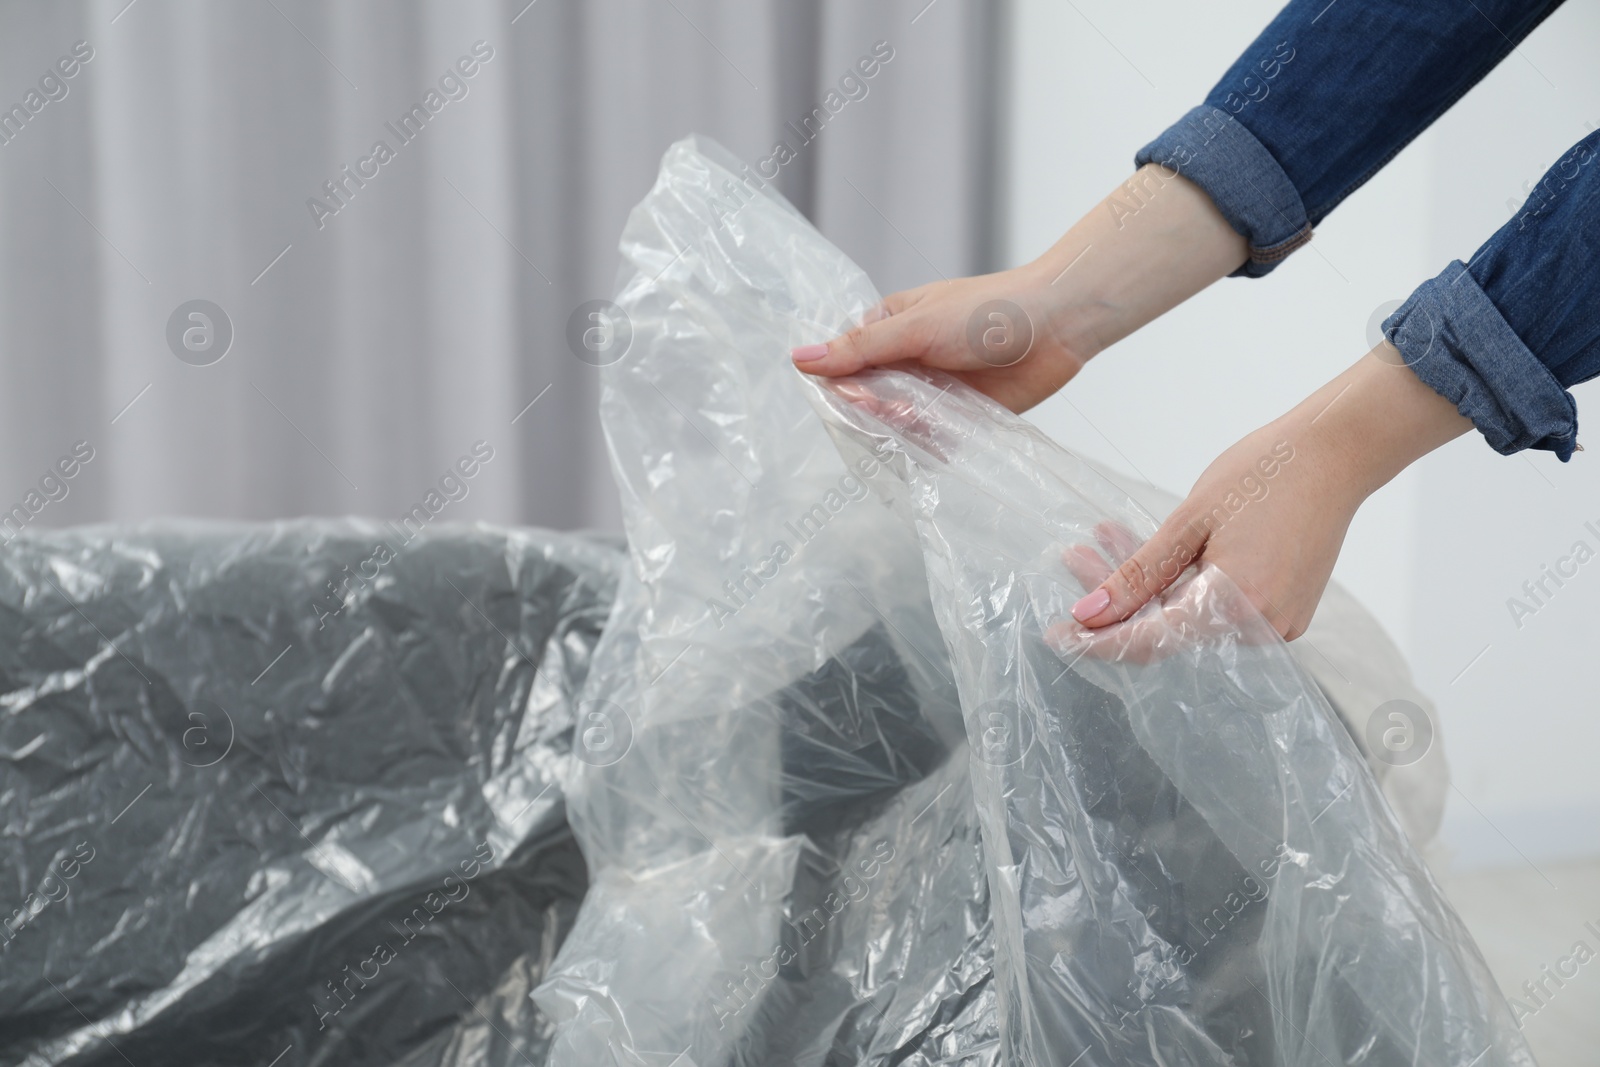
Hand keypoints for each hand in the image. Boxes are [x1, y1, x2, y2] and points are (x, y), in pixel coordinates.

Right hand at [793, 166, 1248, 413]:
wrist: (1058, 325)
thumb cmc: (988, 311)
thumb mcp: (916, 327)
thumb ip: (860, 349)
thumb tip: (799, 359)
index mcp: (888, 328)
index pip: (843, 365)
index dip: (841, 387)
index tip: (855, 397)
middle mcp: (905, 362)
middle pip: (866, 401)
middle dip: (876, 411)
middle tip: (898, 407)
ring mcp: (931, 392)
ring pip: (896, 425)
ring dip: (905, 427)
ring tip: (925, 414)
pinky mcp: (959, 418)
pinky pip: (930, 441)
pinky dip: (930, 444)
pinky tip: (940, 437)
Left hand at [1060, 349, 1472, 649]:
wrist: (1336, 453)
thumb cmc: (1266, 474)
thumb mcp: (1188, 521)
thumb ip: (1138, 575)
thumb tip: (1089, 614)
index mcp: (1235, 606)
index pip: (1148, 643)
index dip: (1098, 641)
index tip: (1058, 632)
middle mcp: (1259, 629)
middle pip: (1165, 631)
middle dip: (1115, 599)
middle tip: (1077, 557)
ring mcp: (1275, 624)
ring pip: (1186, 619)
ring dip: (1144, 587)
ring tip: (1105, 539)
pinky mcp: (1282, 611)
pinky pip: (1214, 609)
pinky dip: (1179, 584)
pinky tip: (1150, 550)